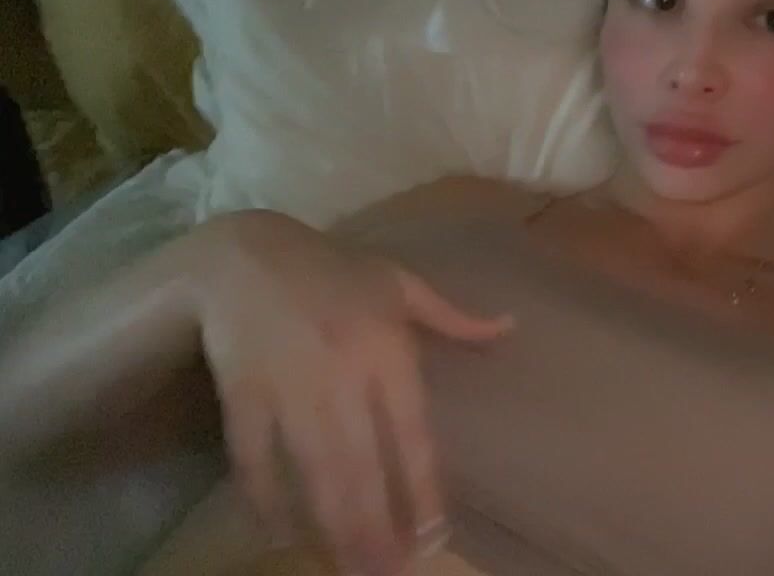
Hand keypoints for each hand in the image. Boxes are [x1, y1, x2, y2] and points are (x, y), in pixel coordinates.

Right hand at [191, 211, 514, 575]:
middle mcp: (341, 373)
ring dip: (329, 525)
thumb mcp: (398, 283)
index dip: (421, 488)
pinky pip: (253, 456)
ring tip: (347, 568)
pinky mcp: (243, 393)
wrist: (244, 251)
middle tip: (388, 574)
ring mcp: (288, 385)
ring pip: (312, 468)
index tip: (433, 537)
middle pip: (361, 464)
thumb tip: (510, 329)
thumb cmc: (334, 270)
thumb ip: (453, 317)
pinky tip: (279, 535)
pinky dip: (263, 498)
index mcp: (387, 350)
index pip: (411, 433)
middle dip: (375, 526)